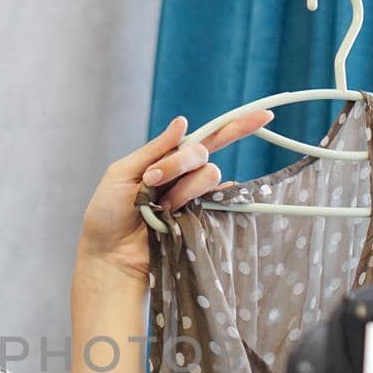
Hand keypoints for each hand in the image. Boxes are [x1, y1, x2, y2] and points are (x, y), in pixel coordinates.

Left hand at [76, 109, 274, 282]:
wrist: (109, 256)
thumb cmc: (108, 216)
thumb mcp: (122, 174)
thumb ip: (154, 149)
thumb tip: (183, 122)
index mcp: (166, 160)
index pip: (205, 139)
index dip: (236, 127)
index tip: (264, 117)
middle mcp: (184, 178)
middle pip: (203, 153)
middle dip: (178, 162)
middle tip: (151, 180)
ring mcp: (194, 200)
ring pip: (208, 176)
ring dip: (182, 188)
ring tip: (159, 208)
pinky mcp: (200, 222)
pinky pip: (217, 204)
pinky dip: (206, 202)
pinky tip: (182, 212)